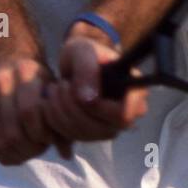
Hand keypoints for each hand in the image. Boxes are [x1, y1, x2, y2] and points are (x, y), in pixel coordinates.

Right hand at [0, 50, 72, 164]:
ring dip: (16, 153)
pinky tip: (13, 144)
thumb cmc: (35, 79)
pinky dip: (2, 151)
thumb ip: (61, 119)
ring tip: (27, 147)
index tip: (49, 138)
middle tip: (38, 146)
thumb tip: (66, 155)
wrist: (4, 57)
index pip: (29, 114)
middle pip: (12, 134)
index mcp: (24, 71)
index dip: (41, 135)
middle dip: (29, 149)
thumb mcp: (53, 90)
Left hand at [40, 26, 148, 145]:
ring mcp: (110, 125)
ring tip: (55, 89)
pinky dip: (56, 121)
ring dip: (61, 113)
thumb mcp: (82, 51)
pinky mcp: (93, 133)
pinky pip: (74, 137)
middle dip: (73, 108)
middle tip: (60, 85)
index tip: (82, 95)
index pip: (125, 114)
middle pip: (104, 129)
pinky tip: (52, 103)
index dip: (101, 109)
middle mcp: (127, 112)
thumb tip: (89, 100)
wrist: (72, 64)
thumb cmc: (83, 52)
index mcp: (134, 90)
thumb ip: (87, 69)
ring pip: (86, 135)